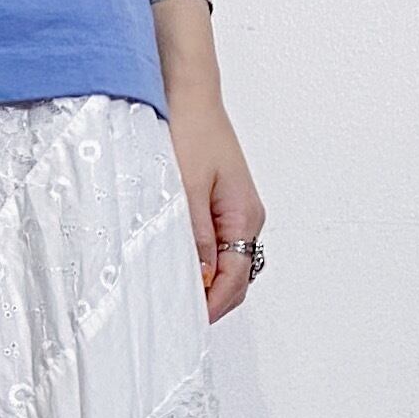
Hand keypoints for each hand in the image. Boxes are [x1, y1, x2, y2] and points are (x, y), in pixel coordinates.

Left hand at [169, 94, 265, 322]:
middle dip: (210, 300)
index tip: (188, 322)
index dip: (213, 305)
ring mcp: (234, 212)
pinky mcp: (219, 204)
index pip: (235, 277)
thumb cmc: (191, 131)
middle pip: (235, 276)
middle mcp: (246, 218)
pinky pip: (215, 244)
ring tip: (172, 295)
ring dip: (204, 281)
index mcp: (245, 216)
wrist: (189, 95)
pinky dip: (199, 261)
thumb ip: (194, 235)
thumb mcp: (187, 188)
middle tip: (176, 317)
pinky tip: (177, 265)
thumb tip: (200, 277)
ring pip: (225, 262)